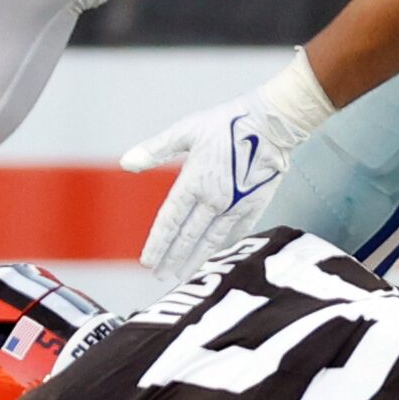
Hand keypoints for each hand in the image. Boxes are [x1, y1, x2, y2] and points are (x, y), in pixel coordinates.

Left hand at [120, 50, 338, 281]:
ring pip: (211, 239)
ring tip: (183, 274)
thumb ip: (156, 149)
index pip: (170, 222)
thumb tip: (128, 162)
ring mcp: (235, 205)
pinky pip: (235, 232)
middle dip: (172, 257)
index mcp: (194, 183)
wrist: (271, 124)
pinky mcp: (254, 205)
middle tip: (160, 275)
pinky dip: (222, 245)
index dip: (158, 244)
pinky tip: (215, 253)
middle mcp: (213, 200)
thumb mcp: (186, 131)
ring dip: (195, 258)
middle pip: (187, 237)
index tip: (148, 262)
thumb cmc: (229, 124)